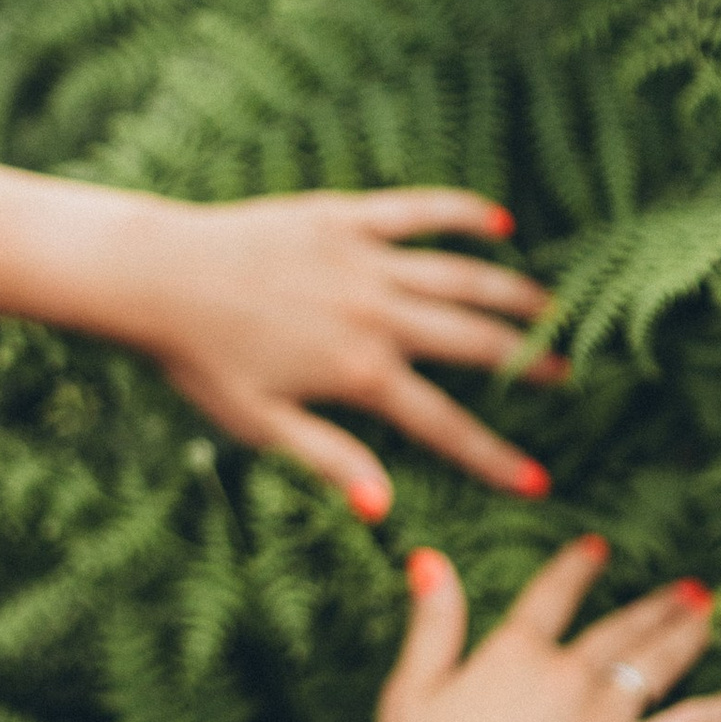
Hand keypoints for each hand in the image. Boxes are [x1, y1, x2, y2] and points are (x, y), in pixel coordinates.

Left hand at [129, 188, 563, 514]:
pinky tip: (501, 222)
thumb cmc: (201, 361)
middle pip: (473, 341)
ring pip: (462, 275)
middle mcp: (376, 315)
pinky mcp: (345, 216)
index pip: (444, 425)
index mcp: (358, 374)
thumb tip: (384, 509)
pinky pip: (418, 211)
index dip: (494, 458)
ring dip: (513, 292)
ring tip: (552, 307)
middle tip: (564, 373)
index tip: (537, 481)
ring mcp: (365, 260)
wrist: (155, 278)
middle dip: (526, 360)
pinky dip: (462, 213)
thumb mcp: (260, 426)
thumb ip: (329, 461)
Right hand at [377, 534, 720, 721]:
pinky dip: (716, 715)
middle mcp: (569, 674)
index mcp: (515, 653)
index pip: (552, 597)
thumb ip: (433, 624)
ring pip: (656, 664)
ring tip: (709, 616)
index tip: (597, 550)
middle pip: (620, 630)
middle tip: (689, 590)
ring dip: (686, 637)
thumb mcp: (413, 690)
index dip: (576, 570)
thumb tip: (429, 560)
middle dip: (657, 606)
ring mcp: (605, 717)